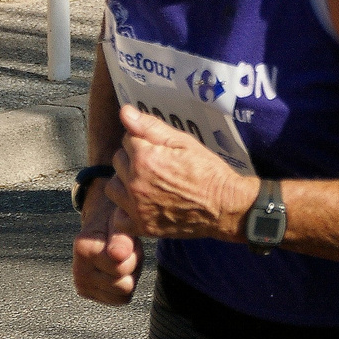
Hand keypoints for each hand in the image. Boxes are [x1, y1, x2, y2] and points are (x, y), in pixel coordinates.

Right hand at [73, 180, 144, 306]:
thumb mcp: (120, 223)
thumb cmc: (114, 220)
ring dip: (130, 275)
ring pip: (124, 294)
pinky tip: (118, 268)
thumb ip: (121, 239)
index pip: (122, 268)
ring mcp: (82, 285)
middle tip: (126, 249)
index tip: (126, 239)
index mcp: (83, 250)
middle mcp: (78, 272)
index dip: (133, 253)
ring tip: (122, 257)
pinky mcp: (89, 293)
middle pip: (125, 285)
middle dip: (132, 266)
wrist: (100, 223)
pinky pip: (120, 299)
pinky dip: (125, 284)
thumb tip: (118, 256)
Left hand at [106, 103, 257, 240]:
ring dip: (125, 182)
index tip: (159, 148)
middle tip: (155, 164)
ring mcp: (137, 208)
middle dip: (133, 159)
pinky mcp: (142, 227)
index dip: (143, 141)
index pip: (127, 139)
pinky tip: (141, 204)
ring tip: (145, 182)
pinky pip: (118, 217)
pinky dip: (125, 211)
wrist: (225, 206)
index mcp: (144, 158)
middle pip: (118, 161)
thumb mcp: (183, 141)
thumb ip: (150, 127)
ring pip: (113, 187)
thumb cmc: (207, 170)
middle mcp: (136, 183)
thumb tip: (124, 111)